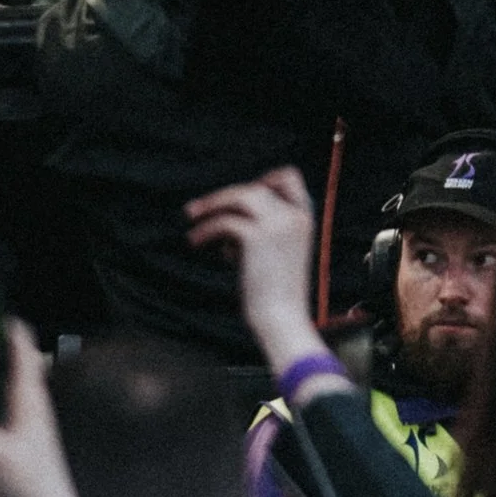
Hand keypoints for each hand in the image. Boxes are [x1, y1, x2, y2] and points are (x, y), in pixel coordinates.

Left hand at [186, 168, 325, 376]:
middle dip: (224, 196)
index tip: (239, 196)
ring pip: (240, 196)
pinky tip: (194, 241)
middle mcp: (294, 216)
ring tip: (191, 217)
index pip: (289, 177)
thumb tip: (228, 219)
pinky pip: (225, 221)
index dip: (263, 180)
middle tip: (196, 210)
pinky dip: (206, 230)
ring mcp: (277, 224)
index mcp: (304, 219)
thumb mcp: (276, 254)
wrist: (282, 318)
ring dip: (212, 204)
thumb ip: (261, 231)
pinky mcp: (256, 237)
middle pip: (254, 188)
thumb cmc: (275, 294)